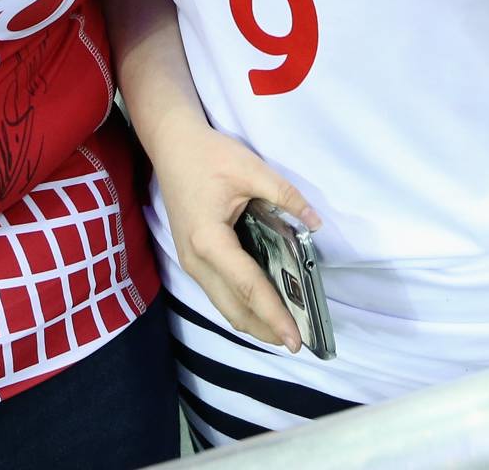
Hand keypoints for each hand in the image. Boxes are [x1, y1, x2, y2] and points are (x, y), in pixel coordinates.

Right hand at [148, 121, 320, 349]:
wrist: (171, 145)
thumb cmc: (209, 155)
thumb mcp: (252, 169)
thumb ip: (286, 197)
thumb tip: (316, 223)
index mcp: (209, 240)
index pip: (249, 287)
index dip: (275, 315)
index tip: (297, 339)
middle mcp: (196, 260)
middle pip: (234, 309)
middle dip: (266, 329)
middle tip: (299, 341)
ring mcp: (189, 262)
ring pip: (223, 305)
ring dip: (253, 321)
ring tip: (285, 329)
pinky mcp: (191, 258)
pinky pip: (218, 292)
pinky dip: (240, 305)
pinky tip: (263, 304)